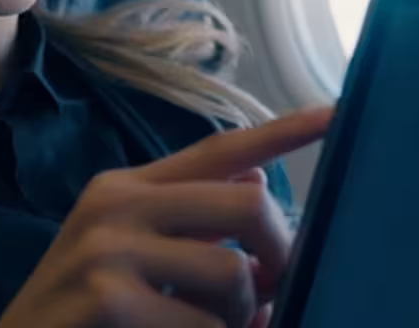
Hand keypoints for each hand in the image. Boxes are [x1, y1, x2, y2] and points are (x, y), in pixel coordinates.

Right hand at [0, 107, 333, 327]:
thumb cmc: (81, 320)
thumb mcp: (130, 260)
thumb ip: (190, 224)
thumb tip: (256, 183)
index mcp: (126, 189)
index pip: (222, 149)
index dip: (285, 132)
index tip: (337, 112)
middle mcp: (116, 204)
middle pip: (249, 205)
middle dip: (279, 257)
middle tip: (272, 296)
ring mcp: (107, 250)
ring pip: (234, 274)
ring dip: (240, 320)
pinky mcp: (105, 298)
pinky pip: (203, 327)